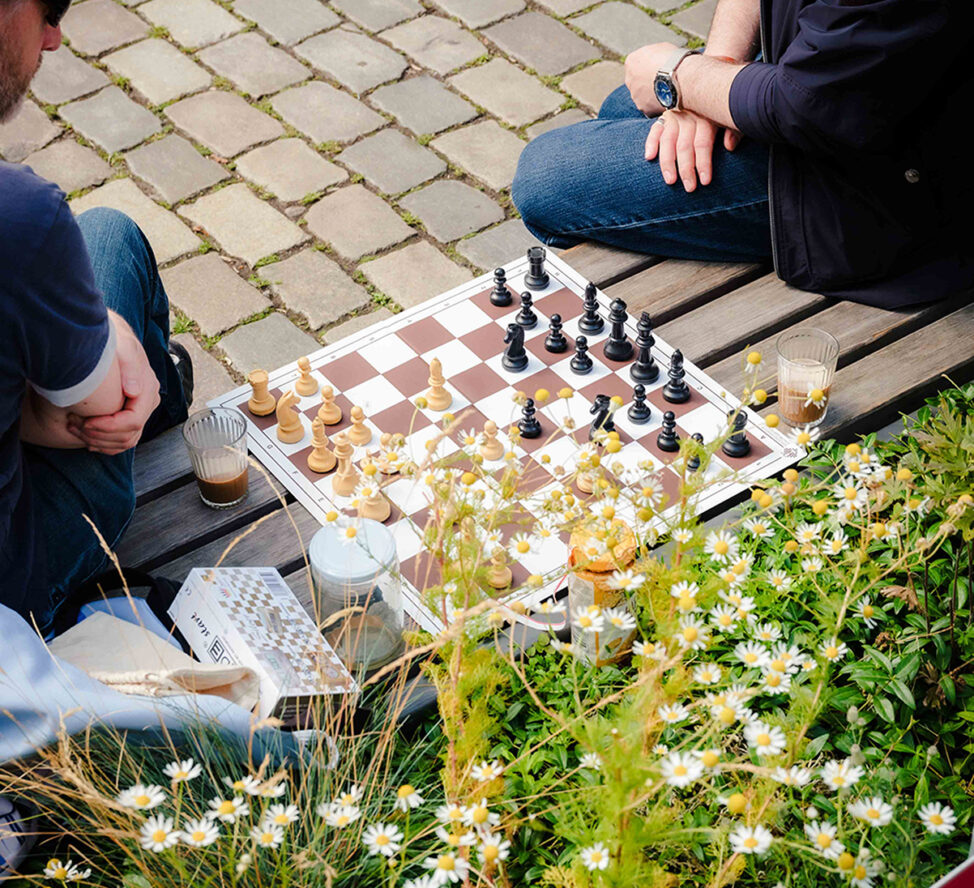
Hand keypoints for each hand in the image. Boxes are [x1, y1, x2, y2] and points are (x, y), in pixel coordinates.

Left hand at [68, 314, 159, 454]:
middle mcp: (148, 402)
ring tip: (75, 429)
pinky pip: (122, 440)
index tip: (85, 421)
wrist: (110, 337)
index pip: (133, 420)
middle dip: (100, 435)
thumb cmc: (113, 340)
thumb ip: (129, 365)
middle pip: (129, 434)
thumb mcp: (122, 345)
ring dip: (99, 441)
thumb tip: (134, 391)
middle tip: (73, 425)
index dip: (109, 426)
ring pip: (126, 441)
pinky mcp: (130, 414)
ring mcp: (140, 410)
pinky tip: (86, 436)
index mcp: (148, 389)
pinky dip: (104, 443)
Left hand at [625, 42, 680, 116]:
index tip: (657, 69)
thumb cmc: (674, 60)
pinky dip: (656, 104)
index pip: (636, 65)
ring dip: (652, 94)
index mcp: (632, 62)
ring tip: (667, 91)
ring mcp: (635, 95)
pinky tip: (667, 99)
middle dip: (647, 82)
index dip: (648, 67)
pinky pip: (649, 106)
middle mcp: (629, 80)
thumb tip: (655, 59)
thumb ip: (652, 55)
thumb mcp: (661, 48)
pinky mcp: (643, 108)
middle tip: (661, 81)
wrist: (681, 78)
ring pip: (642, 96)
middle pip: (637, 82)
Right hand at [645, 109, 742, 191]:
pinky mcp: (664, 116)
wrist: (705, 87)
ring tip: (670, 181)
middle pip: (684, 146)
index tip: (705, 181)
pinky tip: (649, 157)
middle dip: (686, 169)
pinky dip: (650, 143)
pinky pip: (655, 130)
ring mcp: (674, 116)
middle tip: (689, 188)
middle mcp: (688, 116)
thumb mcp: (731, 116)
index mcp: (706, 116)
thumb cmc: (720, 109)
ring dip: (667, 163)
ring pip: (668, 141)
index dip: (703, 163)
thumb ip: (734, 130)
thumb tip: (730, 147)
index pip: (703, 143)